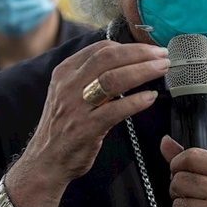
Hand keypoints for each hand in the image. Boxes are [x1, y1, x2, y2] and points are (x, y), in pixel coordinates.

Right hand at [4, 40, 168, 206]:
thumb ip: (89, 75)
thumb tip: (125, 60)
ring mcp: (76, 106)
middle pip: (109, 57)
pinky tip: (150, 98)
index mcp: (65, 71)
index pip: (101, 48)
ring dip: (143, 71)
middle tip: (161, 55)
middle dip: (140, 53)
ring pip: (113, 79)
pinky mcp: (86, 127)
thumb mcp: (68, 91)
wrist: (45, 161)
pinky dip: (136, 102)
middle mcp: (69, 84)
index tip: (149, 49)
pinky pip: (116, 110)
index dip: (130, 46)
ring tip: (161, 69)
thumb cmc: (63, 125)